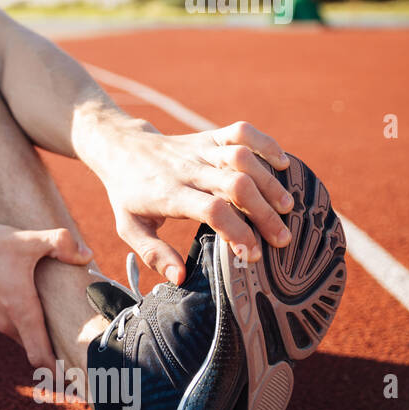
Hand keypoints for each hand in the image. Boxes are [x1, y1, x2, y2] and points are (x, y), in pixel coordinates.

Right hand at [0, 221, 92, 368]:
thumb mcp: (27, 240)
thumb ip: (61, 243)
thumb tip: (86, 255)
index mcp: (20, 312)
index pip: (41, 357)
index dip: (59, 374)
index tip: (77, 381)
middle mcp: (7, 321)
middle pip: (37, 349)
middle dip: (57, 356)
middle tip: (82, 357)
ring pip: (25, 336)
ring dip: (42, 339)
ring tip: (65, 330)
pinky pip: (14, 325)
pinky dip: (29, 325)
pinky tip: (39, 307)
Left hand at [98, 121, 294, 285]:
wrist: (121, 149)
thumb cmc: (129, 194)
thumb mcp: (130, 227)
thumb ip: (153, 253)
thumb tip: (179, 277)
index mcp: (168, 194)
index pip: (211, 210)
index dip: (237, 231)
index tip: (252, 254)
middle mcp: (187, 169)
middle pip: (235, 185)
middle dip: (263, 213)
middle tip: (282, 238)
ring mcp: (199, 149)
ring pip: (241, 157)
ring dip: (269, 181)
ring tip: (287, 206)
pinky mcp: (208, 136)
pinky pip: (241, 132)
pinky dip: (265, 143)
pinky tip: (282, 164)